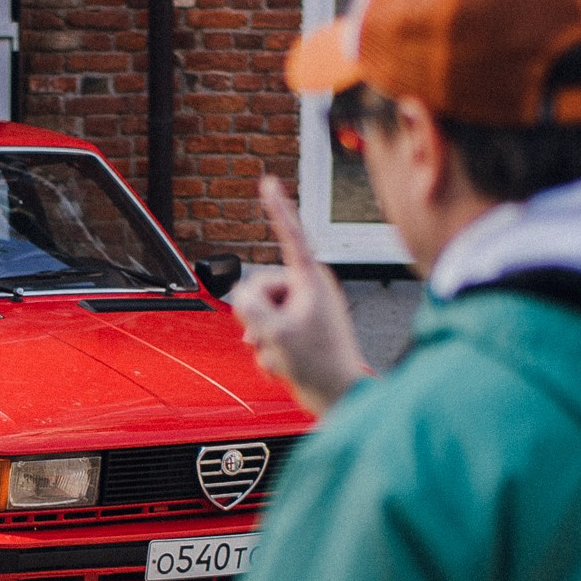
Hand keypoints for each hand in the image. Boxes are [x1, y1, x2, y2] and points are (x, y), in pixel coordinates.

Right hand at [229, 176, 371, 416]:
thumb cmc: (317, 365)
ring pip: (262, 312)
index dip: (277, 208)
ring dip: (263, 339)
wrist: (341, 399)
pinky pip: (271, 332)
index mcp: (311, 280)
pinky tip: (286, 366)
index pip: (291, 235)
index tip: (267, 182)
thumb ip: (249, 306)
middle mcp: (311, 289)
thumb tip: (239, 296)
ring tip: (283, 358)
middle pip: (261, 287)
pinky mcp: (304, 329)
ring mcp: (308, 310)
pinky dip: (272, 351)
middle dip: (257, 317)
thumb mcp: (273, 332)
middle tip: (275, 341)